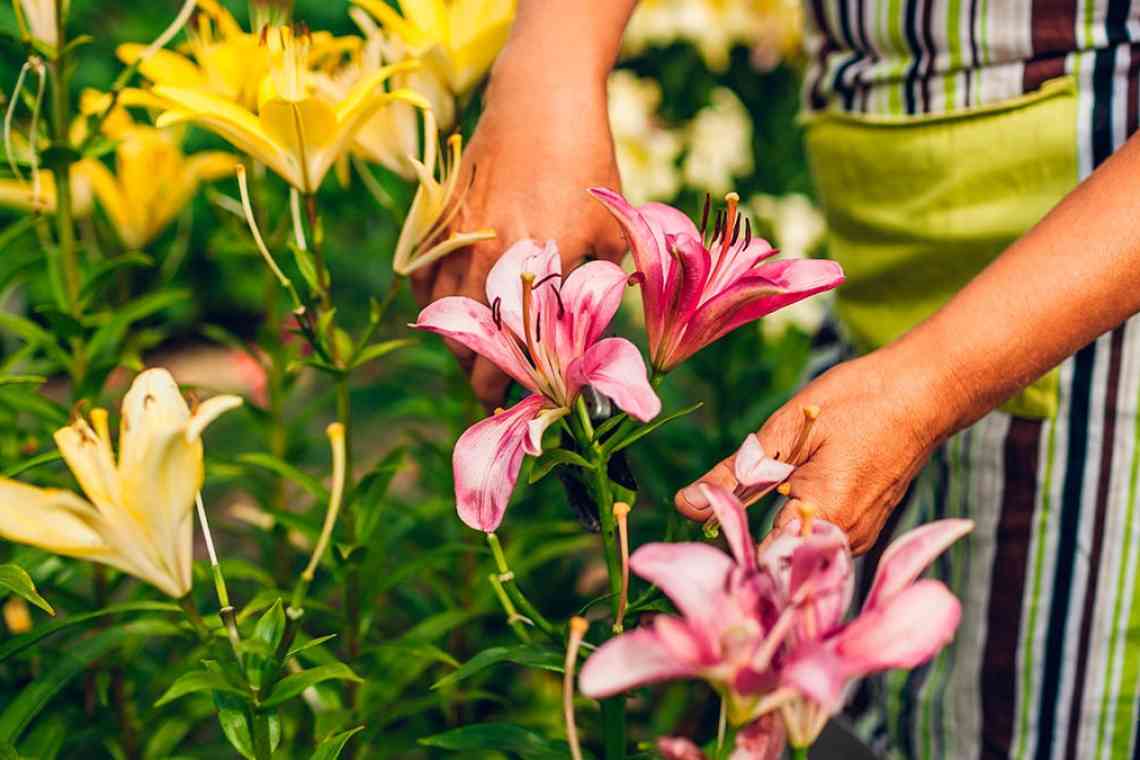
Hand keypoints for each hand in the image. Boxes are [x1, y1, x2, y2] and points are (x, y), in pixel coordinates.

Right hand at [411, 45, 626, 409]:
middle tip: (494, 390)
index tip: (520, 402)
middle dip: (481, 376)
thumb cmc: (587, 166)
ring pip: (444, 313)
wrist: (540, 102)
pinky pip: (422, 277)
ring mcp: (460, 239)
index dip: (514, 386)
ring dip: (457, 343)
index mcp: (541, 267)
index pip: (518, 350)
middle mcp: (493, 259)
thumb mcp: (611, 232)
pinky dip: (431, 303)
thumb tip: (592, 342)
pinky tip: (448, 313)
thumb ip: (598, 290)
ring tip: (474, 358)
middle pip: (474, 341)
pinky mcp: (441, 221)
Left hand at [673, 350, 959, 553]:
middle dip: (745, 546)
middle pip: (779, 564)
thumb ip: (734, 475)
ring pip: (798, 552)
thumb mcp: (784, 433)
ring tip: (756, 500)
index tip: (703, 542)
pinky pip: (818, 539)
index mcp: (823, 519)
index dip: (729, 556)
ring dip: (769, 533)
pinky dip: (794, 523)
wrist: (924, 392)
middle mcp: (845, 541)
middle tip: (719, 523)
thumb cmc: (857, 403)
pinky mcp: (863, 528)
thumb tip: (686, 505)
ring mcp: (859, 538)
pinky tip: (788, 494)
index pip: (762, 566)